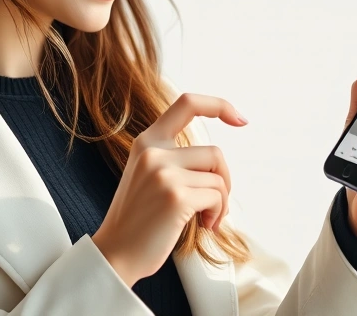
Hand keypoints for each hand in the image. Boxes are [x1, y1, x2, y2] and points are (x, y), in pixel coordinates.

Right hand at [91, 93, 246, 286]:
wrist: (116, 253)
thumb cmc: (139, 219)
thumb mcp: (148, 175)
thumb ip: (172, 157)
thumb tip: (216, 160)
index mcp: (146, 142)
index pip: (187, 104)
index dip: (219, 105)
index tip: (240, 119)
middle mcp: (153, 152)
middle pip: (214, 153)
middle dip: (224, 180)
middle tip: (216, 203)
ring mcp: (163, 173)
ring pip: (218, 178)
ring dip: (221, 202)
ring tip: (207, 218)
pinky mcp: (176, 197)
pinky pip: (217, 198)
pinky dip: (218, 214)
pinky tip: (205, 226)